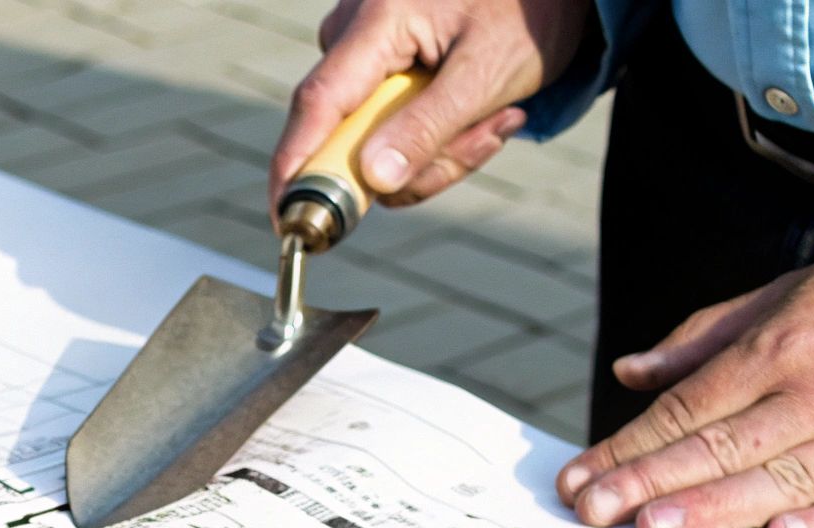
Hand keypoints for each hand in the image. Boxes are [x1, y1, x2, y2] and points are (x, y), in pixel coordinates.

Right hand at [269, 0, 591, 212]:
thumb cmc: (527, 11)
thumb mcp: (489, 73)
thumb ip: (428, 128)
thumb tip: (374, 181)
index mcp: (376, 22)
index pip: (318, 104)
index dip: (297, 167)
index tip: (286, 220)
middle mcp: (353, 33)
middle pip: (350, 136)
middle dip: (419, 161)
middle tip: (488, 137)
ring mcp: (363, 50)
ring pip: (374, 141)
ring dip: (439, 150)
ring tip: (498, 116)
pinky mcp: (377, 65)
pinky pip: (388, 127)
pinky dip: (435, 135)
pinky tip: (482, 110)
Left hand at [556, 236, 813, 527]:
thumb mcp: (791, 291)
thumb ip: (703, 336)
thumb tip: (631, 371)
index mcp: (786, 345)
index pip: (688, 406)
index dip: (630, 444)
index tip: (582, 473)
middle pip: (720, 447)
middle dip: (647, 481)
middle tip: (592, 510)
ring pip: (782, 481)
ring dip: (713, 511)